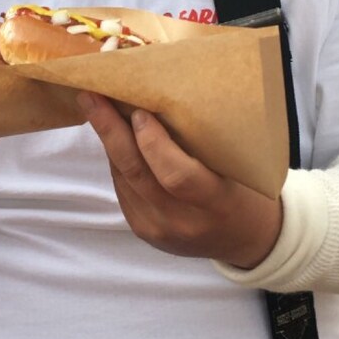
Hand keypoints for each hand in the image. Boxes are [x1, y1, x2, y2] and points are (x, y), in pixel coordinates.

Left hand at [78, 92, 282, 267]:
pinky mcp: (143, 231)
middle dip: (110, 132)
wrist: (245, 241)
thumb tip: (156, 103)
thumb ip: (202, 145)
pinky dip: (116, 161)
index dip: (153, 143)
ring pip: (124, 179)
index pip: (176, 175)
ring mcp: (159, 230)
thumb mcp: (238, 169)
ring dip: (108, 142)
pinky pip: (122, 189)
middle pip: (137, 174)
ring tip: (96, 108)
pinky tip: (113, 138)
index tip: (139, 111)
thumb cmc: (246, 193)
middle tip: (92, 97)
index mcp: (216, 204)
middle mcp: (183, 222)